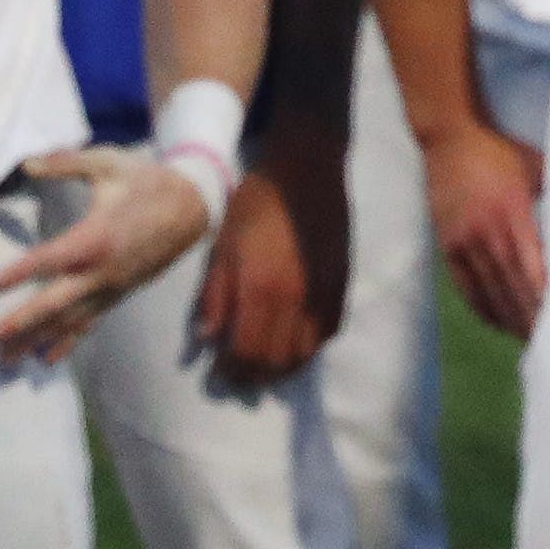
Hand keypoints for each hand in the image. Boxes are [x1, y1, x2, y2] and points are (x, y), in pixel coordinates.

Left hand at [0, 143, 212, 362]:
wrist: (193, 208)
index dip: (18, 274)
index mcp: (96, 237)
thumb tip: (28, 164)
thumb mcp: (108, 163)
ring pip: (68, 321)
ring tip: (5, 361)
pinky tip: (45, 359)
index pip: (49, 260)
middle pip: (53, 305)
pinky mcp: (118, 294)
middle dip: (19, 324)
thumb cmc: (147, 181)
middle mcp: (102, 271)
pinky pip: (88, 323)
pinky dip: (66, 342)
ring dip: (35, 341)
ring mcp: (111, 287)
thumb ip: (65, 163)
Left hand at [194, 119, 351, 384]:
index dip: (233, 371)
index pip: (248, 352)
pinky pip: (329, 332)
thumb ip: (215, 295)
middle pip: (278, 361)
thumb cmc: (256, 203)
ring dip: (284, 367)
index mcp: (261, 290)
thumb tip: (207, 339)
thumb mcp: (223, 245)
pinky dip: (310, 346)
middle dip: (256, 376)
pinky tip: (296, 342)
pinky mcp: (342, 285)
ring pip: (306, 353)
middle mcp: (297, 300)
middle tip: (241, 377)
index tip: (221, 373)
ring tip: (267, 366)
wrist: (306, 171)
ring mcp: (324, 295)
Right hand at [424, 118, 546, 338]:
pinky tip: (497, 322)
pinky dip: (481, 307)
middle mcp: (487, 231)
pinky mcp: (447, 244)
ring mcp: (464, 240)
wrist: (450, 137)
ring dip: (509, 318)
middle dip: (531, 316)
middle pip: (511, 285)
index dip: (544, 296)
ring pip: (489, 290)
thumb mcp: (536, 167)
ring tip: (527, 338)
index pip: (531, 266)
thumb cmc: (501, 151)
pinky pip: (465, 285)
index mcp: (512, 211)